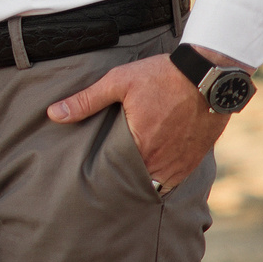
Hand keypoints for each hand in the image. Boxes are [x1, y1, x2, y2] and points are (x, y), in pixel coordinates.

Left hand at [47, 50, 235, 187]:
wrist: (208, 75)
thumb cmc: (161, 76)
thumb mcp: (118, 82)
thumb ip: (86, 101)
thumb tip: (54, 114)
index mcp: (140, 144)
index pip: (116, 174)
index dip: (104, 178)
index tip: (92, 179)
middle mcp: (163, 159)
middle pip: (137, 183)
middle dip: (122, 183)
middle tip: (107, 181)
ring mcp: (182, 163)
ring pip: (158, 185)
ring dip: (143, 183)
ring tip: (126, 179)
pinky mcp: (196, 159)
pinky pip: (176, 180)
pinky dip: (164, 179)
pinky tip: (150, 172)